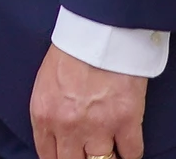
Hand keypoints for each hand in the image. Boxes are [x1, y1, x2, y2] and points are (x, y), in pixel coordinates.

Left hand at [29, 45, 147, 158]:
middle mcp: (68, 127)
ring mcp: (98, 126)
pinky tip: (127, 146)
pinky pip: (132, 153)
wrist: (100, 30)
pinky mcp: (127, 121)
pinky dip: (131, 153)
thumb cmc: (72, 50)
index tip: (69, 157)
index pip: (48, 157)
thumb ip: (49, 113)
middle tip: (89, 153)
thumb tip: (57, 137)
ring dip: (106, 158)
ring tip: (110, 151)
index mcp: (43, 115)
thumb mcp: (45, 83)